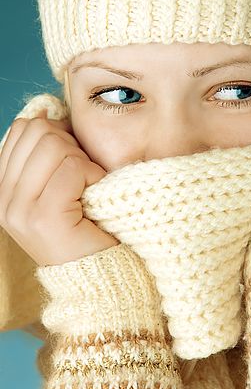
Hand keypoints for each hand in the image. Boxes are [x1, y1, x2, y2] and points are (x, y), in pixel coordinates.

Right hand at [0, 109, 118, 265]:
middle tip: (84, 176)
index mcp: (4, 187)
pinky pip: (72, 168)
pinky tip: (95, 194)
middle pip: (38, 130)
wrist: (102, 277)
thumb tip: (50, 111)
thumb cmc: (90, 226)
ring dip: (83, 161)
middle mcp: (3, 198)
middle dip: (71, 145)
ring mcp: (18, 209)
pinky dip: (93, 175)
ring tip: (88, 187)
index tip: (73, 158)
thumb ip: (49, 153)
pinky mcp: (43, 217)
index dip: (57, 133)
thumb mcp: (60, 185)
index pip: (23, 128)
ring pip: (54, 145)